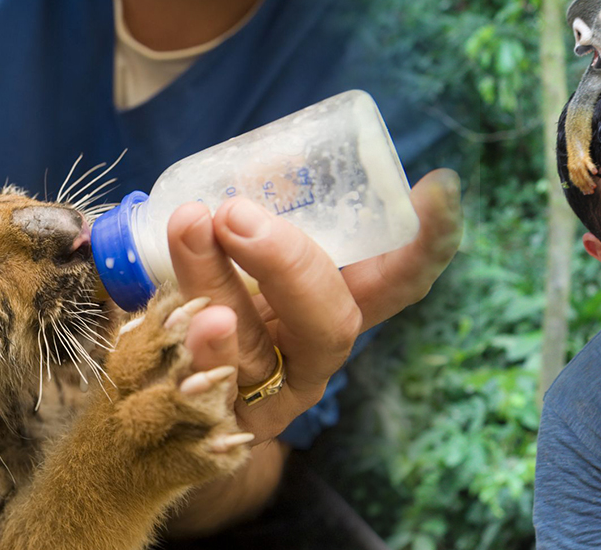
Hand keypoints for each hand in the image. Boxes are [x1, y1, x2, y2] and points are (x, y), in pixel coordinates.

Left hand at [167, 169, 462, 439]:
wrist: (160, 393)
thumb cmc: (206, 300)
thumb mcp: (229, 250)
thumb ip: (242, 216)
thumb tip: (243, 172)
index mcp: (335, 307)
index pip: (398, 279)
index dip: (427, 241)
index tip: (440, 186)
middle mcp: (313, 355)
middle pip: (330, 322)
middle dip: (289, 262)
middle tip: (234, 211)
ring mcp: (267, 399)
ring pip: (251, 347)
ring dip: (216, 283)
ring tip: (192, 228)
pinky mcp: (216, 426)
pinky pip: (208, 393)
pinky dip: (197, 351)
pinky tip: (187, 320)